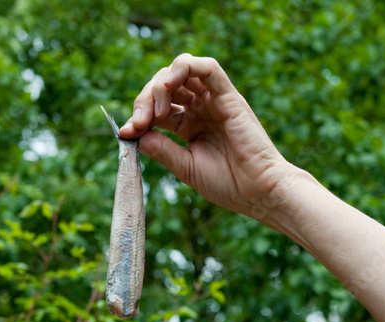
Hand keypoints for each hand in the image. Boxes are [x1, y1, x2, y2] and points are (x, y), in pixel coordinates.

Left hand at [120, 54, 293, 222]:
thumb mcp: (186, 168)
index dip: (138, 116)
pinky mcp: (228, 96)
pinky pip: (207, 68)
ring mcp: (214, 100)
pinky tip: (169, 83)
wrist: (258, 191)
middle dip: (144, 100)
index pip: (157, 108)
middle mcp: (200, 108)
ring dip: (160, 84)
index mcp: (189, 125)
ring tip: (156, 110)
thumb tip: (133, 133)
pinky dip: (185, 66)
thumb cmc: (228, 184)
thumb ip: (161, 149)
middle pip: (164, 86)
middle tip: (138, 123)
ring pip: (181, 71)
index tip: (125, 133)